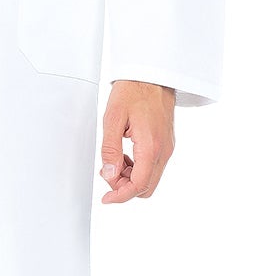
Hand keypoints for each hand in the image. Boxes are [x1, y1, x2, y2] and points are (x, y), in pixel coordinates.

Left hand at [99, 81, 175, 202]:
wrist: (152, 76)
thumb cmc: (134, 91)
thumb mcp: (112, 119)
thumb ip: (110, 150)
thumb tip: (109, 174)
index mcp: (150, 146)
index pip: (139, 185)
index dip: (121, 196)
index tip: (107, 199)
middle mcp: (164, 150)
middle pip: (147, 188)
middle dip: (125, 188)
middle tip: (108, 175)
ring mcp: (167, 148)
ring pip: (150, 179)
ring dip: (131, 178)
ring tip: (115, 162)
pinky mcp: (166, 144)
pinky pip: (153, 167)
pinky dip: (138, 169)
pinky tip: (126, 156)